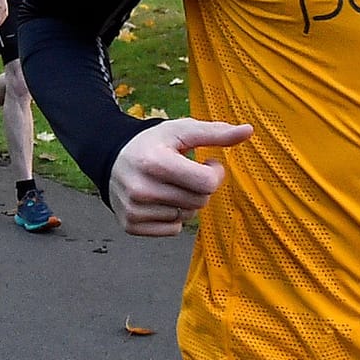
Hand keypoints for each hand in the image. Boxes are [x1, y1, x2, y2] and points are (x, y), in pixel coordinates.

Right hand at [107, 118, 253, 235]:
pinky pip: (172, 229)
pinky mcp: (130, 225)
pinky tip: (159, 199)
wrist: (111, 158)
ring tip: (170, 184)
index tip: (206, 163)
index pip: (206, 183)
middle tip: (186, 173)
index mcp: (155, 162)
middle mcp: (141, 189)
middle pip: (199, 201)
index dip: (214, 173)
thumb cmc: (153, 143)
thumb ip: (216, 132)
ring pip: (187, 216)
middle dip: (200, 187)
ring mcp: (134, 209)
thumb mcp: (181, 131)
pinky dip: (172, 216)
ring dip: (186, 201)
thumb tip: (249, 130)